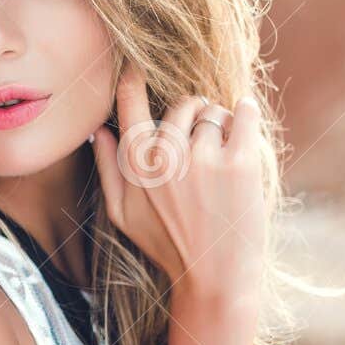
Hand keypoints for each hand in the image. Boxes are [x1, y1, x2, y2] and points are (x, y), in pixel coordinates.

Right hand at [90, 63, 268, 303]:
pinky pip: (244, 115)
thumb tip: (99, 130)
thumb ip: (107, 170)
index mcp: (137, 165)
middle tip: (201, 134)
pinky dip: (245, 113)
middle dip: (192, 113)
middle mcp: (167, 157)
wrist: (214, 279)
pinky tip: (244, 119)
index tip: (137, 65)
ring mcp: (204, 159)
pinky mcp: (240, 164)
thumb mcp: (122, 215)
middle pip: (181, 105)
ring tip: (222, 149)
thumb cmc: (167, 247)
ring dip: (219, 122)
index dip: (134, 79)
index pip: (131, 104)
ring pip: (213, 112)